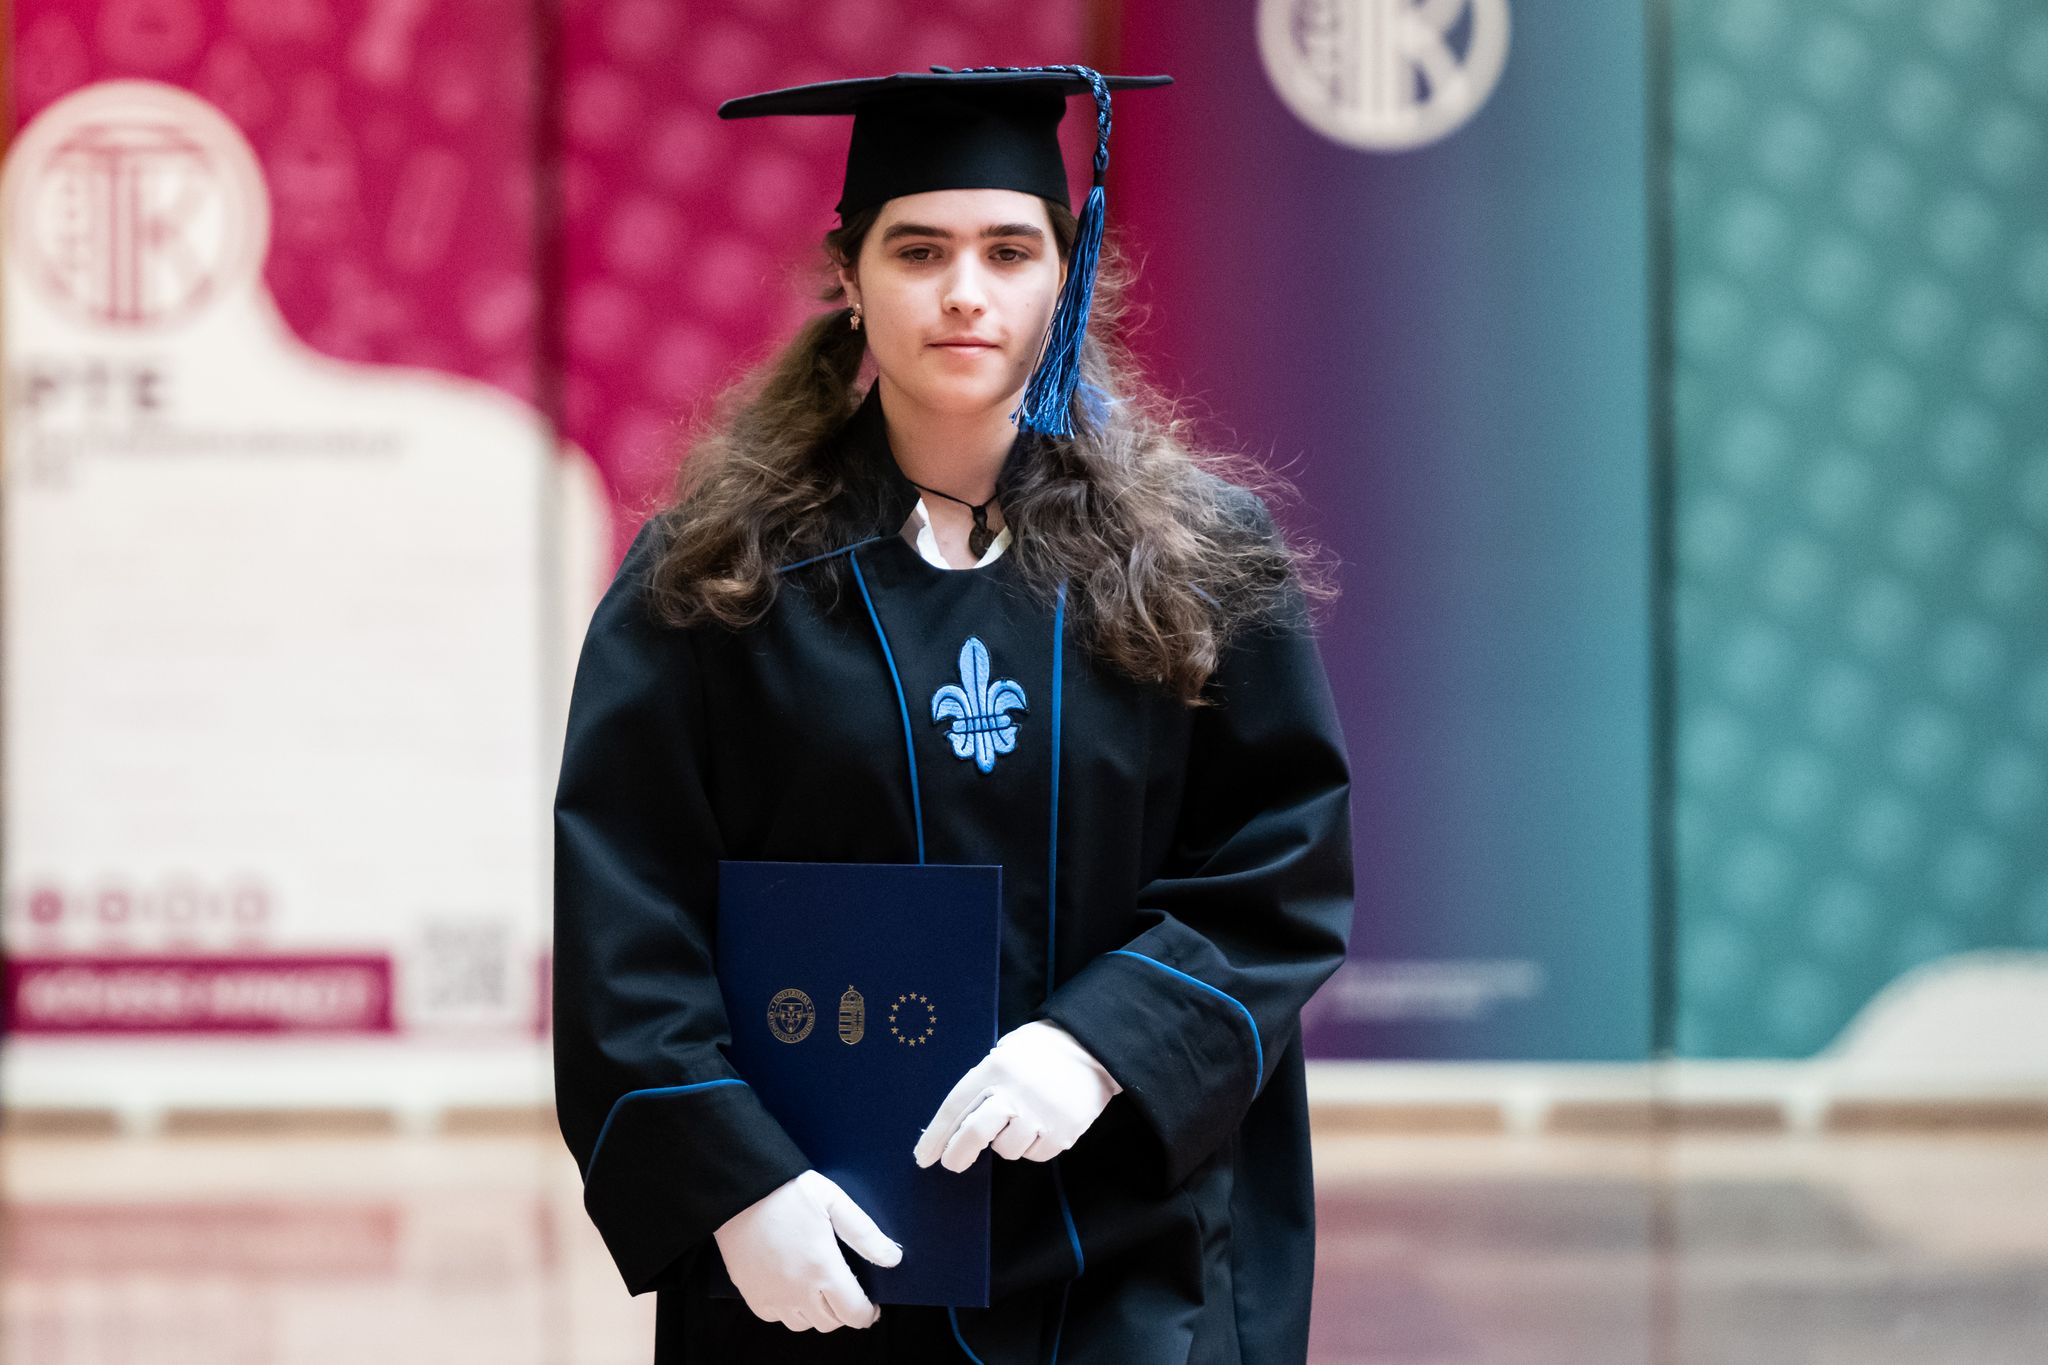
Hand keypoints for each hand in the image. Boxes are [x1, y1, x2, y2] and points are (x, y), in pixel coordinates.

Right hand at [711, 1169, 900, 1331]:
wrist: (740, 1190)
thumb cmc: (789, 1191)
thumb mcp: (834, 1201)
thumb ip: (865, 1233)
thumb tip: (892, 1259)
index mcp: (823, 1268)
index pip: (853, 1313)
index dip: (867, 1314)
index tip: (871, 1306)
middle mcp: (797, 1290)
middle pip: (830, 1323)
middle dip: (844, 1312)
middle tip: (846, 1292)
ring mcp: (772, 1295)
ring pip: (803, 1324)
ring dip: (816, 1313)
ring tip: (819, 1289)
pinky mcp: (752, 1295)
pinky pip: (777, 1317)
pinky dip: (789, 1310)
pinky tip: (792, 1287)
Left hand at [912, 1019, 1122, 1172]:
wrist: (1093, 1048)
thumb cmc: (1042, 1050)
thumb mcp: (1006, 1051)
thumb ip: (985, 1081)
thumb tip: (959, 1121)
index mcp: (995, 1068)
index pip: (955, 1107)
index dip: (935, 1136)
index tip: (923, 1156)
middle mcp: (1015, 1092)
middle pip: (974, 1134)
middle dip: (957, 1154)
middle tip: (953, 1162)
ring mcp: (1040, 1115)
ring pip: (1007, 1149)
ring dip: (1007, 1142)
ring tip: (1022, 1120)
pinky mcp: (1062, 1133)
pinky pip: (1036, 1154)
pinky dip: (1034, 1145)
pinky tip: (1043, 1124)